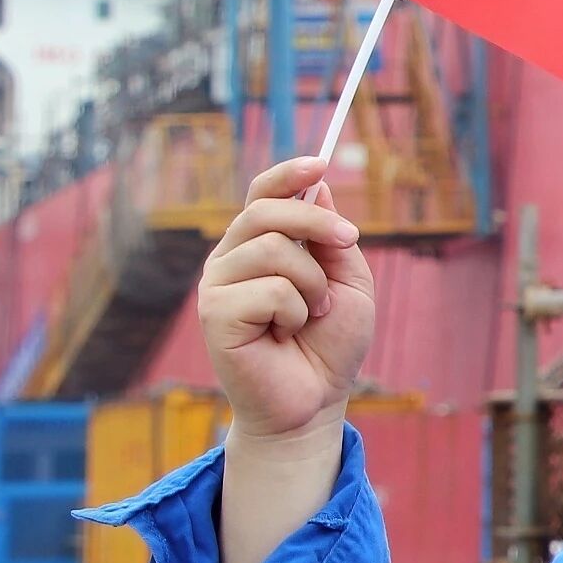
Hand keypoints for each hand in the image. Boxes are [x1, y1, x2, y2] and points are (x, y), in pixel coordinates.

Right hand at [197, 153, 376, 444]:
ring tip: (312, 314)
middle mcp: (230, 259)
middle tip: (349, 243)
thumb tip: (316, 185)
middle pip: (267, 211)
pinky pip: (269, 289)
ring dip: (312, 284)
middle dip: (319, 224)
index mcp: (259, 246)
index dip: (287, 175)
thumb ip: (330, 238)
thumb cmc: (329, 343)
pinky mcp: (213, 314)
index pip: (261, 195)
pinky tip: (285, 334)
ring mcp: (216, 285)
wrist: (315, 399)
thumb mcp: (349, 281)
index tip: (318, 163)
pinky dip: (295, 311)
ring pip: (273, 249)